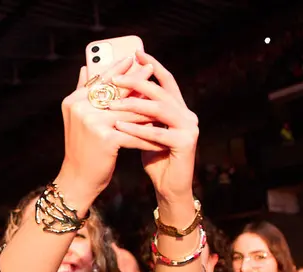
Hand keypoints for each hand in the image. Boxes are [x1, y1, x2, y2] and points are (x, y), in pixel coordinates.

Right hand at [54, 57, 160, 208]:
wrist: (77, 179)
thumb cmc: (81, 149)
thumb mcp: (77, 118)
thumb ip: (81, 92)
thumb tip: (85, 67)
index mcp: (74, 101)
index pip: (99, 79)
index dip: (117, 69)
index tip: (132, 58)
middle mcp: (81, 108)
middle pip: (116, 91)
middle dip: (136, 81)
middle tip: (151, 70)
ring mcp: (92, 122)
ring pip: (128, 112)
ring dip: (148, 108)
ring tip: (162, 103)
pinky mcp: (106, 138)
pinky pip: (133, 132)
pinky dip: (147, 135)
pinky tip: (160, 135)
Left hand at [109, 52, 199, 210]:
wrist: (170, 186)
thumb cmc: (154, 157)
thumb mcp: (143, 129)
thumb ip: (137, 110)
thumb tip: (115, 89)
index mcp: (179, 107)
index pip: (166, 80)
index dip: (152, 66)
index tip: (135, 53)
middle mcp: (187, 113)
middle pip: (162, 91)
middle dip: (137, 82)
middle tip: (115, 78)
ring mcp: (189, 127)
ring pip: (160, 110)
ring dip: (134, 105)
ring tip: (112, 103)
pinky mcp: (186, 143)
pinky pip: (158, 133)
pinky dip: (137, 129)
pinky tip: (120, 127)